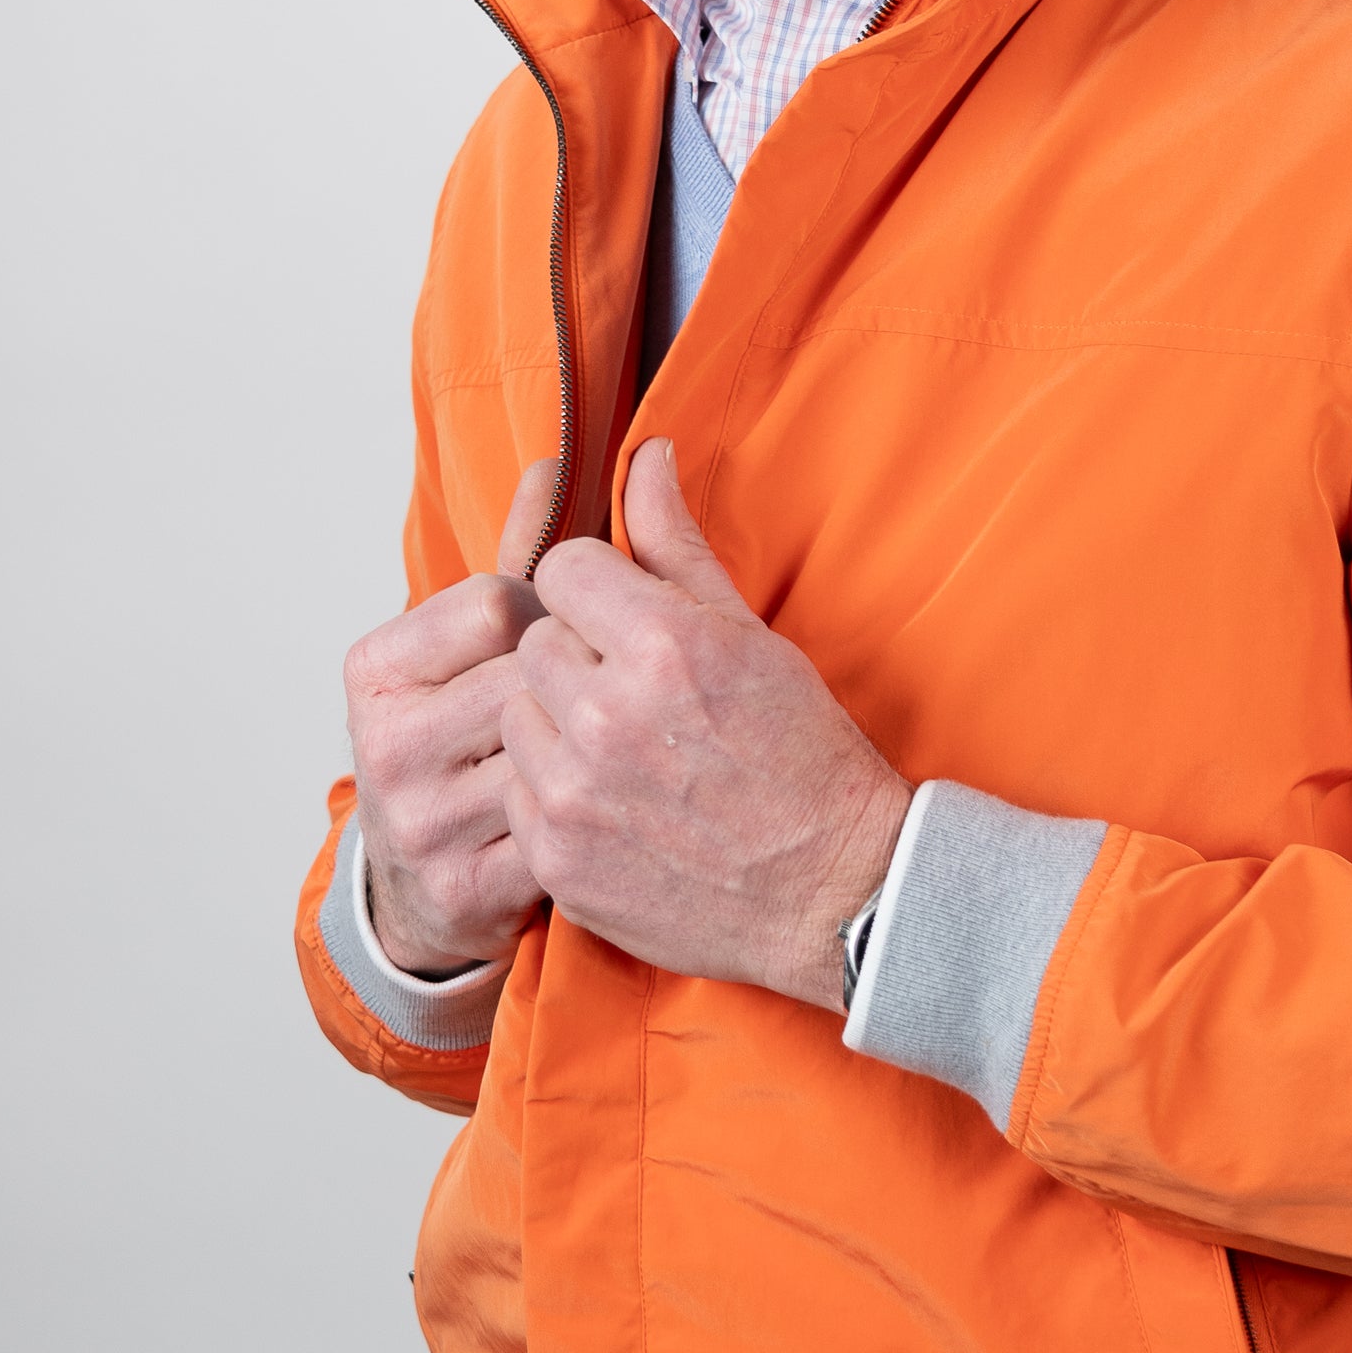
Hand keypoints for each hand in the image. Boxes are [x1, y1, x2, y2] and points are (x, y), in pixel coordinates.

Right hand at [344, 460, 554, 975]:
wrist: (423, 891)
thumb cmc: (466, 738)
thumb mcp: (470, 647)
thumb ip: (523, 555)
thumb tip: (564, 460)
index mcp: (376, 670)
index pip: (495, 603)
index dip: (548, 618)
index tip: (556, 640)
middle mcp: (385, 746)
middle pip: (529, 677)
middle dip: (580, 684)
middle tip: (603, 699)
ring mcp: (423, 822)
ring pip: (555, 752)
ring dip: (598, 750)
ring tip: (606, 750)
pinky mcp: (469, 888)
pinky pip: (568, 826)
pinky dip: (600, 814)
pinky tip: (605, 807)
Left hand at [502, 439, 911, 1010]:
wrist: (834, 895)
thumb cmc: (806, 762)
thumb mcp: (752, 638)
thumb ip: (678, 545)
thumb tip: (642, 457)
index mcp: (663, 643)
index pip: (561, 569)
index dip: (596, 592)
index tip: (626, 622)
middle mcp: (608, 714)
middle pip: (533, 641)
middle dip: (577, 659)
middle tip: (638, 698)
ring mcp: (576, 792)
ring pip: (516, 715)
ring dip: (558, 726)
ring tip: (628, 753)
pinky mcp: (558, 857)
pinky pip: (520, 792)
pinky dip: (557, 795)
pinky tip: (619, 805)